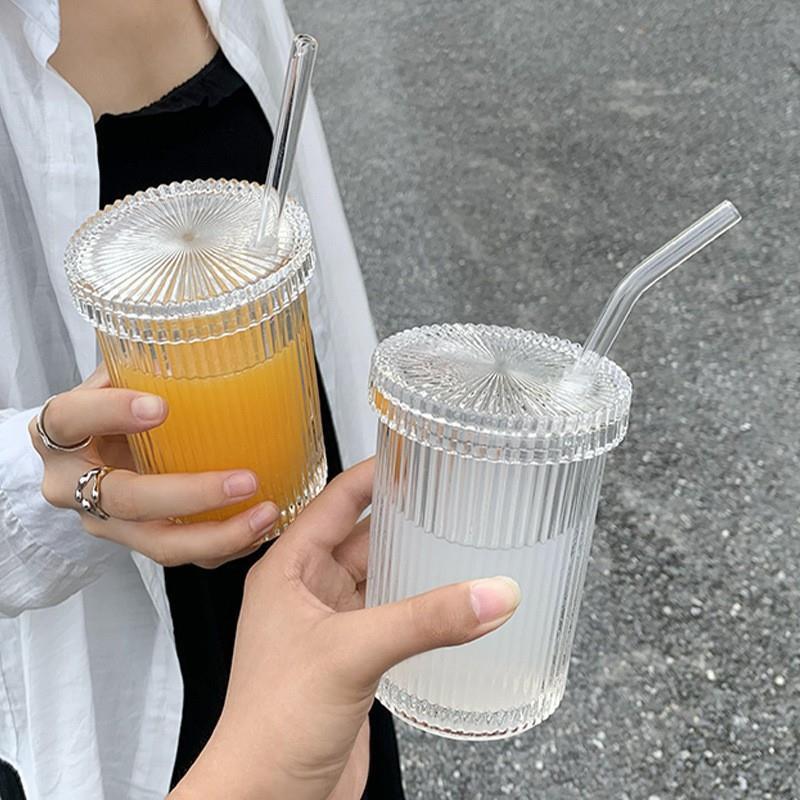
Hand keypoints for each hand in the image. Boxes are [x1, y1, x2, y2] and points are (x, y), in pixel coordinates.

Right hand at [28, 365, 278, 567]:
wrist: (86, 454)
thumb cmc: (108, 409)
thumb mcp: (114, 379)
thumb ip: (143, 364)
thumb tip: (203, 337)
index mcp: (62, 433)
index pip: (71, 419)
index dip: (111, 412)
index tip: (159, 405)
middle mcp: (74, 485)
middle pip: (126, 499)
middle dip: (189, 494)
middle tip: (244, 480)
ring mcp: (107, 521)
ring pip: (158, 543)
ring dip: (217, 535)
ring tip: (266, 513)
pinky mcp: (138, 540)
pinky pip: (184, 554)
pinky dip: (225, 545)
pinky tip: (261, 528)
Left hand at [172, 459, 520, 799]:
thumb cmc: (270, 724)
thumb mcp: (350, 653)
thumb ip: (425, 619)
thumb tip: (491, 592)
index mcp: (287, 570)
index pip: (333, 501)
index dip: (371, 473)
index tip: (410, 450)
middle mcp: (307, 592)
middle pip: (361, 536)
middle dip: (401, 514)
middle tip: (447, 490)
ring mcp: (330, 627)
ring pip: (379, 577)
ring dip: (414, 562)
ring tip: (459, 536)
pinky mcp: (352, 661)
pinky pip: (392, 617)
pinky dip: (420, 606)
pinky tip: (452, 600)